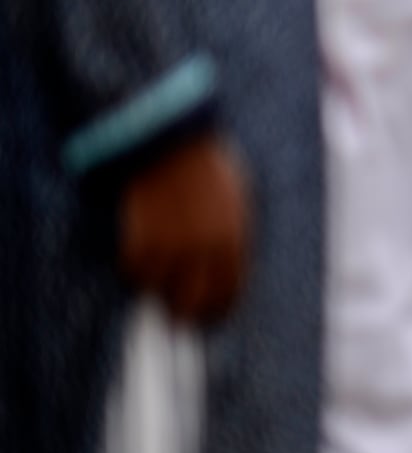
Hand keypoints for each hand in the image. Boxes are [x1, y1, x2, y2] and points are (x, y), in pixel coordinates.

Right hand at [120, 135, 250, 323]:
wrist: (173, 139)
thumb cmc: (207, 163)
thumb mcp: (236, 198)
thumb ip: (233, 231)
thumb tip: (230, 259)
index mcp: (234, 237)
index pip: (230, 289)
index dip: (219, 306)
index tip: (212, 313)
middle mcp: (205, 248)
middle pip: (192, 300)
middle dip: (186, 309)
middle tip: (179, 311)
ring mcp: (171, 244)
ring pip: (159, 288)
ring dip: (157, 287)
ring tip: (158, 280)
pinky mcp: (142, 236)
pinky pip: (134, 270)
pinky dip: (134, 270)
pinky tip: (139, 262)